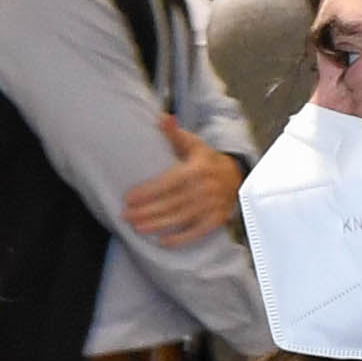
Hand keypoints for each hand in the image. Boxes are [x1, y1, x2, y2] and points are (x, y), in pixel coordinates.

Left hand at [121, 117, 242, 247]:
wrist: (236, 176)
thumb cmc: (206, 160)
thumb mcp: (193, 144)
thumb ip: (175, 133)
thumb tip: (162, 117)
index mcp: (197, 169)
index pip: (168, 182)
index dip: (148, 191)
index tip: (128, 198)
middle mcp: (205, 188)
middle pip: (172, 202)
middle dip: (147, 211)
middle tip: (126, 216)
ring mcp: (212, 205)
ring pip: (181, 217)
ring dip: (158, 225)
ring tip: (137, 228)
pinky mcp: (217, 219)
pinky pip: (198, 231)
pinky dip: (181, 238)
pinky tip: (163, 242)